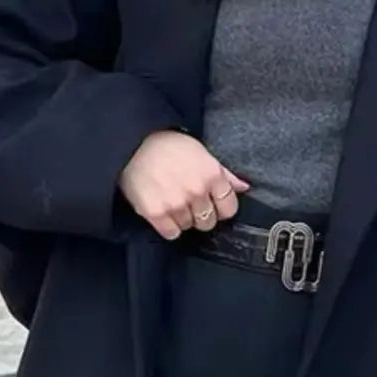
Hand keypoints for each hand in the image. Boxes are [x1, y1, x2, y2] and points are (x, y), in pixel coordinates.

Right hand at [119, 131, 248, 240]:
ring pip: (189, 227)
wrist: (133, 144)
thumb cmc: (168, 145)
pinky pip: (171, 233)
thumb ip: (224, 173)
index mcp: (211, 175)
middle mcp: (197, 191)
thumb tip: (244, 187)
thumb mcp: (201, 152)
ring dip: (182, 218)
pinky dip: (168, 226)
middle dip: (201, 214)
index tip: (212, 204)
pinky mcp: (156, 213)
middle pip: (209, 221)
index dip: (221, 208)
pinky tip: (162, 210)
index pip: (229, 208)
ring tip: (171, 200)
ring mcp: (177, 204)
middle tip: (188, 201)